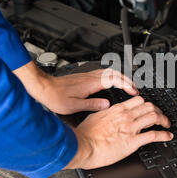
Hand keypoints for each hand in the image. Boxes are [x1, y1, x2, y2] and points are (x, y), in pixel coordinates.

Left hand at [13, 61, 137, 113]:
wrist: (42, 88)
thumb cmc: (54, 97)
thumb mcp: (74, 106)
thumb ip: (92, 105)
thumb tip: (107, 105)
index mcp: (90, 84)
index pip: (114, 80)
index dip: (126, 85)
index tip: (134, 91)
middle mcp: (90, 77)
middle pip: (114, 73)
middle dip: (127, 80)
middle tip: (134, 89)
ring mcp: (87, 76)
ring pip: (108, 71)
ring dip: (120, 77)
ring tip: (126, 85)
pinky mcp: (83, 77)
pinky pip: (102, 73)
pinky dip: (111, 77)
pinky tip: (111, 83)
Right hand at [64, 96, 172, 169]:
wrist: (82, 146)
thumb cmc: (85, 134)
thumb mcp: (95, 117)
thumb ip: (105, 113)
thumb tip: (107, 112)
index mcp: (117, 109)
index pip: (139, 100)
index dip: (147, 104)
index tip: (150, 108)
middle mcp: (126, 116)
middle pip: (150, 106)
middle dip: (158, 111)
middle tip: (161, 116)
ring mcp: (130, 128)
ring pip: (154, 117)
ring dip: (163, 120)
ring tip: (166, 125)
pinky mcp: (133, 141)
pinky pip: (153, 135)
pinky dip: (164, 135)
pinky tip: (168, 136)